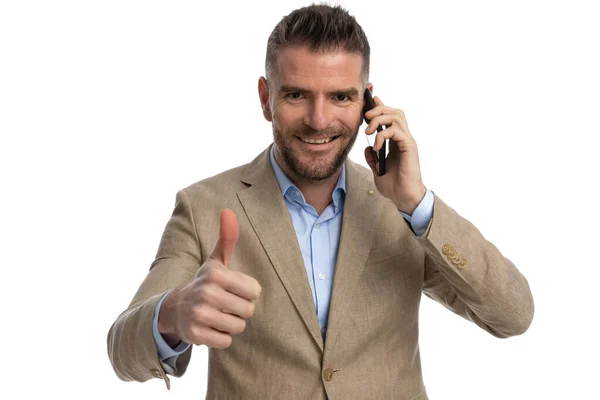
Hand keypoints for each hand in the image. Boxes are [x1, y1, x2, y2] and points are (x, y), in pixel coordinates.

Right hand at [158, 209, 261, 348]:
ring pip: (238, 327)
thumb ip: (227, 238)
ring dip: (231, 324)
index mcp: (216, 273)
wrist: (174, 309)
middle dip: (240, 310)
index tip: (232, 289)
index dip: (247, 292)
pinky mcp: (195, 335)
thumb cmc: (205, 282)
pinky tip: (210, 327)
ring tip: (218, 315)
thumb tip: (228, 211)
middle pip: (248, 310)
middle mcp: (206, 293)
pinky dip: (221, 337)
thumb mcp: (216, 260)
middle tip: (225, 304)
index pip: (255, 291)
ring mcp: (199, 314)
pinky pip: (225, 341)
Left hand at [363, 95, 426, 214]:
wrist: (404, 198)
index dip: (380, 106)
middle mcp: (403, 138)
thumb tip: (367, 148)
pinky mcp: (409, 147)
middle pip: (394, 111)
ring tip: (369, 130)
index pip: (390, 117)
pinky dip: (383, 135)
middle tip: (365, 116)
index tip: (369, 100)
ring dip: (380, 118)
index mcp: (396, 142)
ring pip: (397, 117)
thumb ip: (372, 159)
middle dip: (378, 109)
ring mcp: (407, 141)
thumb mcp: (377, 170)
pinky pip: (396, 131)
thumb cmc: (394, 186)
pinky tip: (376, 147)